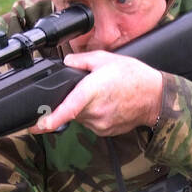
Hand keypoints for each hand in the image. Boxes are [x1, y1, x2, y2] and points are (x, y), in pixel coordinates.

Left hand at [34, 50, 163, 136]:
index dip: (50, 119)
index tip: (36, 126)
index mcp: (92, 92)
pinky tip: (107, 105)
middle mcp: (95, 111)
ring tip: (103, 95)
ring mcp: (100, 124)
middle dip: (72, 100)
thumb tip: (66, 62)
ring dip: (84, 108)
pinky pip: (91, 123)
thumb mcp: (106, 59)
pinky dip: (94, 115)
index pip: (67, 109)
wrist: (155, 97)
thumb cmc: (134, 77)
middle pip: (70, 110)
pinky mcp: (105, 131)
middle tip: (90, 89)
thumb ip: (81, 60)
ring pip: (80, 117)